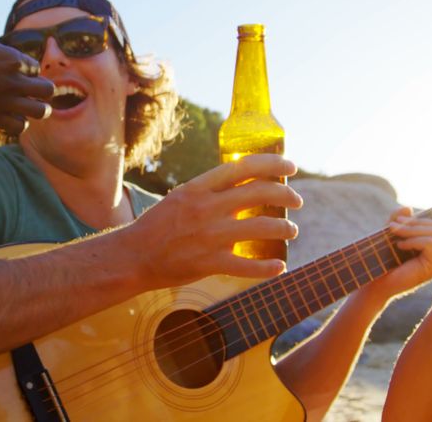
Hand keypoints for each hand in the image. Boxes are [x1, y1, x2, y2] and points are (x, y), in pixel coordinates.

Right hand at [0, 35, 54, 134]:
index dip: (27, 71)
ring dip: (36, 109)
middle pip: (48, 90)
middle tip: (28, 92)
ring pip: (41, 111)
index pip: (36, 67)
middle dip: (41, 91)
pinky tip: (8, 117)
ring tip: (24, 107)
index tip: (13, 74)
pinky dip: (18, 123)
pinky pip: (20, 126)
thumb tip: (10, 57)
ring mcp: (4, 100)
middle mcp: (13, 80)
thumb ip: (0, 50)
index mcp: (11, 58)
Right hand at [124, 154, 302, 289]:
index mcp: (199, 188)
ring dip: (284, 228)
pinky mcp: (209, 263)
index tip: (290, 167)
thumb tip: (241, 184)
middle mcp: (207, 208)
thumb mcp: (181, 197)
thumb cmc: (158, 226)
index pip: (244, 167)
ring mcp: (210, 236)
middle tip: (297, 201)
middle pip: (259, 193)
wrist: (133, 256)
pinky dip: (267, 267)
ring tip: (292, 231)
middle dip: (286, 195)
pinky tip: (279, 266)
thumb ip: (209, 191)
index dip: (272, 164)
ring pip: (261, 227)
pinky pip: (247, 265)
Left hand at [364, 207, 431, 299]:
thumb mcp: (393, 234)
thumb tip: (408, 208)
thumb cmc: (385, 260)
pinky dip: (413, 240)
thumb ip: (401, 220)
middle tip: (394, 224)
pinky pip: (431, 243)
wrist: (377, 283)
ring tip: (394, 233)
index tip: (418, 222)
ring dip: (412, 229)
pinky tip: (400, 246)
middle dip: (417, 222)